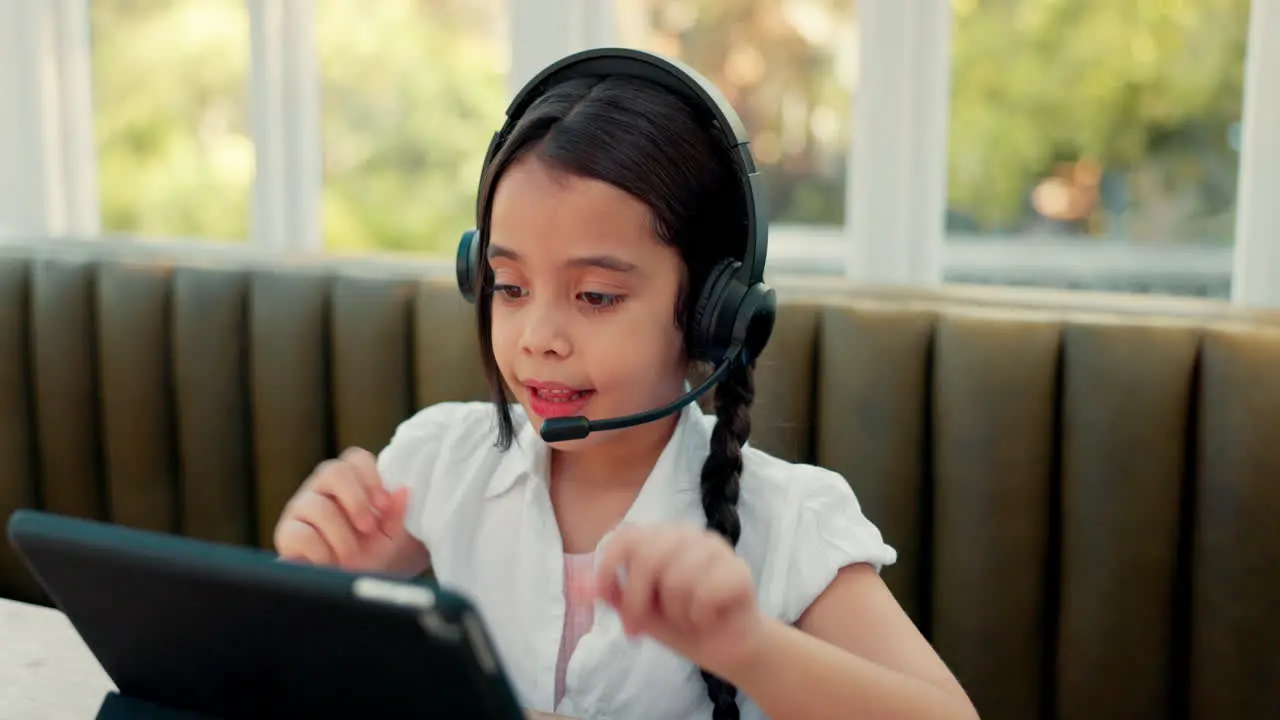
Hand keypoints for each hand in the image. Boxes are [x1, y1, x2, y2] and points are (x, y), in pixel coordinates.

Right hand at [273, 447, 413, 571]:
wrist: (350, 591)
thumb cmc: (374, 558)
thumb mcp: (393, 538)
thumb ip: (398, 515)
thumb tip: (403, 490)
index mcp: (351, 484)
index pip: (355, 459)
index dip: (370, 477)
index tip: (384, 505)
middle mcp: (323, 489)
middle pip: (333, 470)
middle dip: (356, 499)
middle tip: (369, 527)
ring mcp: (301, 508)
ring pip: (318, 505)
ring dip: (341, 534)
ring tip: (351, 555)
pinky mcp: (287, 534)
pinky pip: (299, 533)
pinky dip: (320, 551)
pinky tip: (329, 562)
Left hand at [591, 523, 766, 676]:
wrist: (725, 650)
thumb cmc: (680, 624)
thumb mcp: (638, 611)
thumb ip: (611, 595)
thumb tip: (575, 585)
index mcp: (660, 537)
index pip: (626, 536)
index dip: (609, 565)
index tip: (604, 596)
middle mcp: (687, 534)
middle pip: (648, 557)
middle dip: (638, 600)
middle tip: (638, 628)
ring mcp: (716, 549)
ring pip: (677, 579)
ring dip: (675, 613)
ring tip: (685, 618)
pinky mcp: (738, 570)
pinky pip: (705, 594)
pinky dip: (699, 617)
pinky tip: (708, 618)